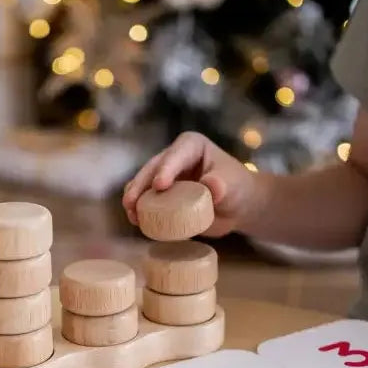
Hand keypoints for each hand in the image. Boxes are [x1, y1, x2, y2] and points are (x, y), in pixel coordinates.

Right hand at [122, 132, 266, 237]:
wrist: (236, 207)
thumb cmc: (237, 188)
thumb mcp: (232, 183)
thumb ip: (221, 183)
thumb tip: (212, 186)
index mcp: (191, 146)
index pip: (175, 154)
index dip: (166, 169)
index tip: (160, 185)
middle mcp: (173, 158)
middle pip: (152, 168)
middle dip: (141, 185)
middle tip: (132, 202)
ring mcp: (165, 176)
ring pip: (144, 184)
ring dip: (135, 198)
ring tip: (131, 213)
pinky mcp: (161, 195)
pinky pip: (146, 201)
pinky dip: (140, 210)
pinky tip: (136, 221)